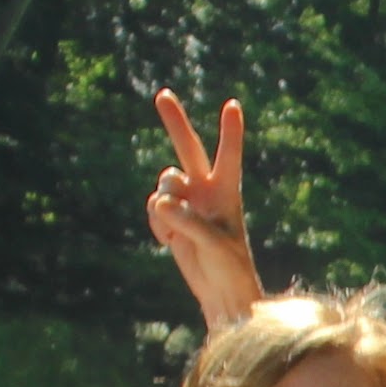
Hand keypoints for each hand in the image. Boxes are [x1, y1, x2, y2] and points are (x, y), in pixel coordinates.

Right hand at [145, 88, 262, 322]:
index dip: (229, 131)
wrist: (220, 292)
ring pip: (164, 183)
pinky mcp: (169, 218)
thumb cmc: (230, 267)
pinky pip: (153, 206)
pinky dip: (156, 222)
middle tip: (163, 94)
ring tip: (178, 228)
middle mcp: (206, 190)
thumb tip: (161, 203)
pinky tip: (170, 241)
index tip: (232, 105)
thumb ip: (188, 221)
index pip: (229, 155)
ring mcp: (186, 202)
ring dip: (165, 201)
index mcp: (227, 191)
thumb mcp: (214, 244)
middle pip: (188, 148)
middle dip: (174, 122)